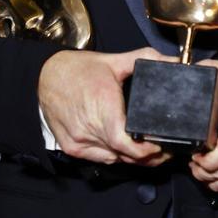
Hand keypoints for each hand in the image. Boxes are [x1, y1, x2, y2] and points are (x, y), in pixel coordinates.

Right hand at [37, 47, 175, 165]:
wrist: (44, 76)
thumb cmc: (78, 69)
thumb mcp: (114, 60)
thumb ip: (145, 58)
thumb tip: (173, 60)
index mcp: (103, 106)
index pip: (126, 143)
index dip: (145, 150)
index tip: (161, 146)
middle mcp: (90, 127)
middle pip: (124, 155)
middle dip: (146, 156)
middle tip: (162, 150)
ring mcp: (79, 140)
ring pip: (113, 159)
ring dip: (130, 158)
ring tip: (146, 150)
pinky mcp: (72, 147)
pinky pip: (99, 159)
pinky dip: (113, 155)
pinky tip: (122, 148)